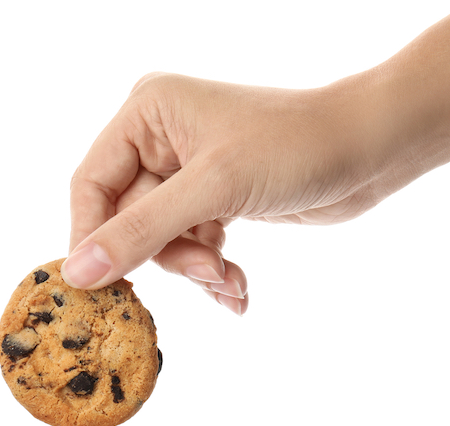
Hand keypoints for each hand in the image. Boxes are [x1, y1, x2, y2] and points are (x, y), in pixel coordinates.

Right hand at [64, 72, 383, 313]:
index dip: (91, 238)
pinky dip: (212, 270)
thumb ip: (140, 231)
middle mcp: (160, 139)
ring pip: (160, 242)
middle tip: (205, 272)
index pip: (91, 185)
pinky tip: (238, 287)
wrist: (371, 149)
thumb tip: (78, 273)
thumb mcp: (212, 189)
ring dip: (195, 269)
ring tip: (230, 279)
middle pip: (127, 221)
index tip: (99, 287)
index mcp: (146, 114)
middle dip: (167, 256)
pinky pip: (191, 247)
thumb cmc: (296, 146)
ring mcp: (188, 172)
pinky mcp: (215, 199)